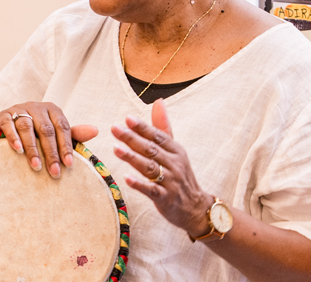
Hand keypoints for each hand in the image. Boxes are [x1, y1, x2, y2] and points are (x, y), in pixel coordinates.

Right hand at [0, 102, 98, 177]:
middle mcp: (37, 107)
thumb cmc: (38, 130)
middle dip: (51, 152)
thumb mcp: (56, 131)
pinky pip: (8, 124)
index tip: (68, 165)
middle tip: (54, 172)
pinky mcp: (3, 114)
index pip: (62, 127)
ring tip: (36, 165)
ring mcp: (19, 109)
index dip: (66, 146)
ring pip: (27, 127)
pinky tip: (18, 150)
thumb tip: (96, 131)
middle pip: (46, 129)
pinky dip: (13, 137)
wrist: (12, 121)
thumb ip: (73, 134)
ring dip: (32, 147)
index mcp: (53, 110)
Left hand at [112, 99, 212, 236]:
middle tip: (114, 128)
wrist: (196, 207)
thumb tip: (157, 102)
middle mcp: (174, 164)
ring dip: (132, 158)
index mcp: (175, 150)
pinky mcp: (165, 198)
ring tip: (115, 149)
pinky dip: (139, 184)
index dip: (142, 127)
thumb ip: (163, 127)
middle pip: (151, 149)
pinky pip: (151, 190)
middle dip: (132, 138)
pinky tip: (127, 178)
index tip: (127, 118)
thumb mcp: (175, 150)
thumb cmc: (180, 175)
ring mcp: (170, 182)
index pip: (157, 136)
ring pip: (149, 168)